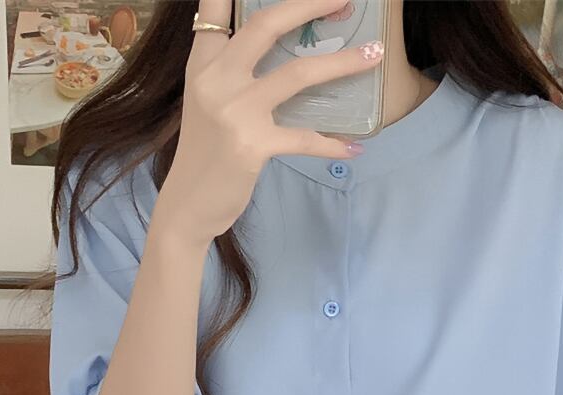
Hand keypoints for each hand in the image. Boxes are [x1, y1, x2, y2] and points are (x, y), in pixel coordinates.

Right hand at [157, 0, 383, 248]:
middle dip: (309, 5)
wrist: (187, 205)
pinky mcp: (253, 145)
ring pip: (298, 74)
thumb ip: (231, 76)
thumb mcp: (208, 106)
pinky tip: (354, 147)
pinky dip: (332, 144)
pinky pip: (304, 138)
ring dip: (342, 63)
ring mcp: (235, 111)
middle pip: (266, 25)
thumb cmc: (205, 157)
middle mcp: (216, 79)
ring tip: (375, 55)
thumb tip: (278, 64)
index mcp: (203, 65)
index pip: (214, 10)